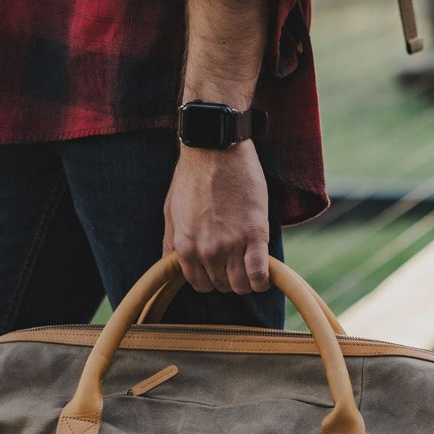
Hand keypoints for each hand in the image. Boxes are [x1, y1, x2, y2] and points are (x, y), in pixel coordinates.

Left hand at [163, 139, 269, 294]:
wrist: (215, 148)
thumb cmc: (192, 176)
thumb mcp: (171, 211)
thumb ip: (171, 243)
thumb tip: (169, 265)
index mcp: (185, 247)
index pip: (199, 285)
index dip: (210, 279)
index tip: (218, 269)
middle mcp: (207, 251)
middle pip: (221, 286)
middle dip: (228, 278)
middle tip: (235, 262)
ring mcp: (232, 245)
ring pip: (241, 285)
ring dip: (246, 281)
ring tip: (249, 266)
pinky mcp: (255, 235)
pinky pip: (260, 274)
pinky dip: (263, 280)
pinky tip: (264, 275)